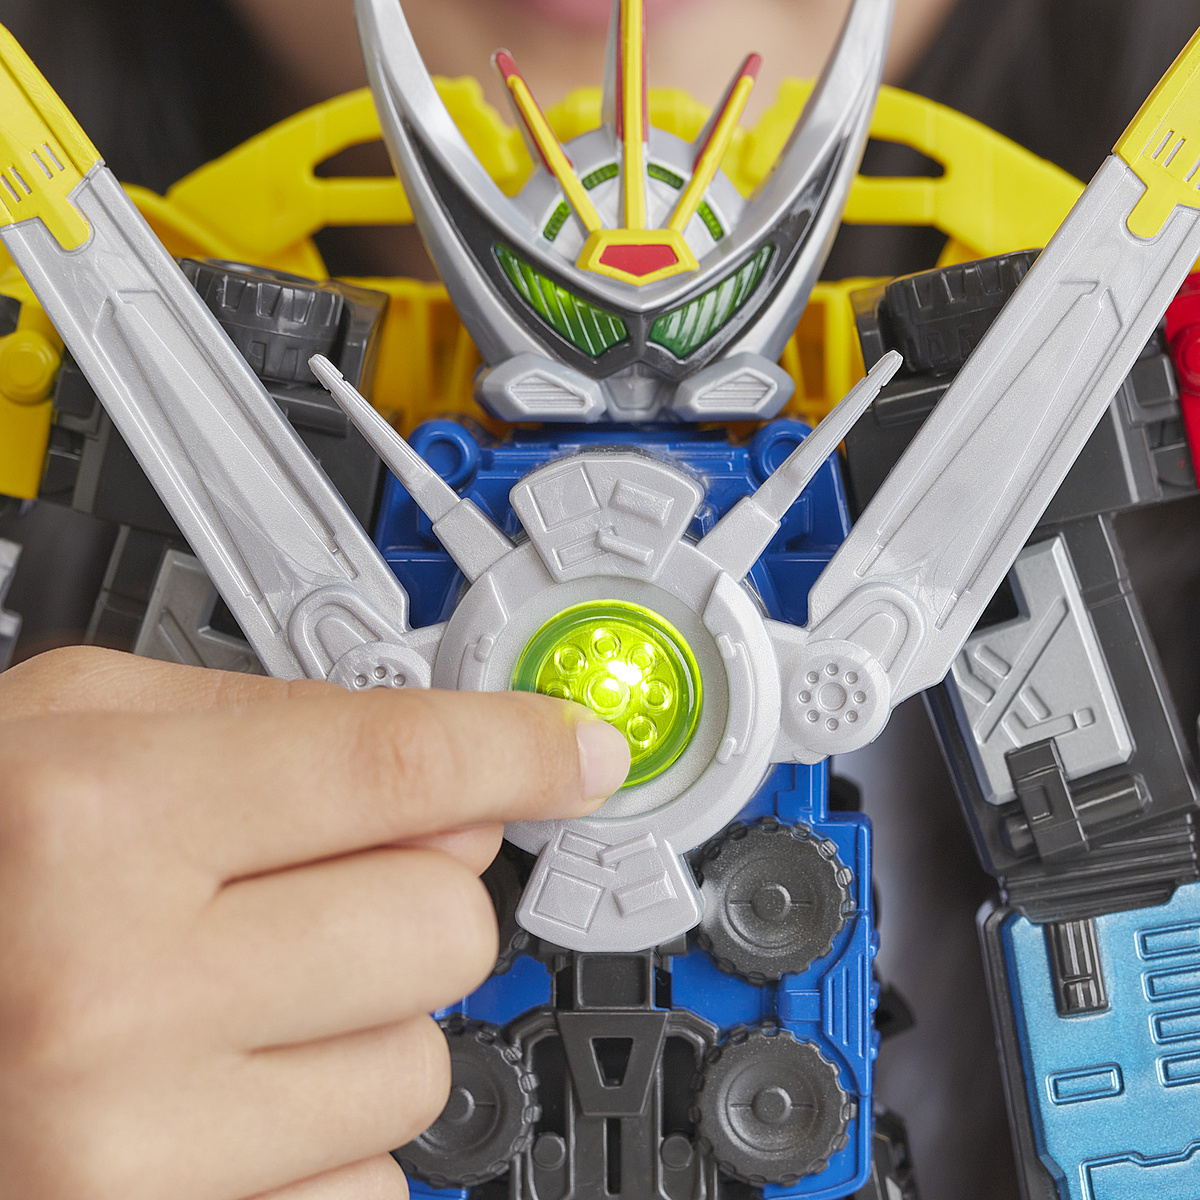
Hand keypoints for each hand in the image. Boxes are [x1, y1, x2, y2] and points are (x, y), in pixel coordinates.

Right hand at [0, 647, 628, 1199]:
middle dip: (411, 892)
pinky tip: (220, 1097)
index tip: (578, 752)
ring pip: (420, 1064)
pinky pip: (366, 1186)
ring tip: (235, 999)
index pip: (398, 765)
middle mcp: (109, 989)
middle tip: (314, 888)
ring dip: (361, 1021)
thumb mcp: (75, 730)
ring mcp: (128, 1149)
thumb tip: (456, 773)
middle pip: (441, 921)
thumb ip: (273, 726)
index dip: (518, 747)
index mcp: (95, 817)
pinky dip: (323, 1137)